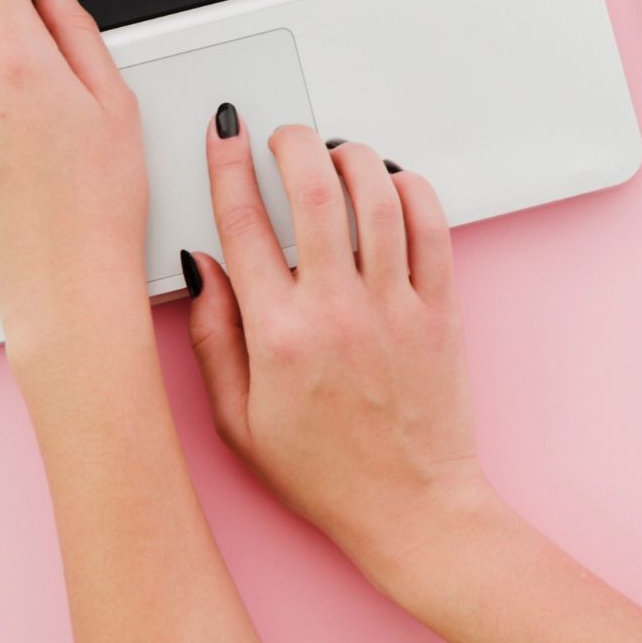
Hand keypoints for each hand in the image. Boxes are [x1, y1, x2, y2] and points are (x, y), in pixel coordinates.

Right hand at [186, 115, 491, 581]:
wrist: (410, 509)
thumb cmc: (325, 474)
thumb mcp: (237, 422)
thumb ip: (212, 340)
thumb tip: (201, 269)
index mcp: (278, 338)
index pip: (242, 223)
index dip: (226, 164)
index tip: (225, 133)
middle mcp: (336, 312)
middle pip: (312, 189)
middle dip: (292, 142)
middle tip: (283, 135)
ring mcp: (394, 308)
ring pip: (377, 196)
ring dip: (353, 156)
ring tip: (337, 152)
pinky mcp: (440, 312)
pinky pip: (432, 228)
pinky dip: (412, 190)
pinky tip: (392, 184)